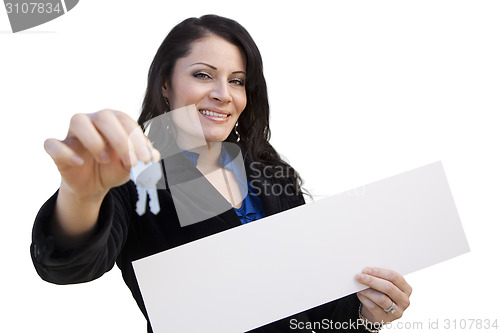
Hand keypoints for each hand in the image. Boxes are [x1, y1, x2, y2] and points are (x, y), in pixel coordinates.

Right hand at [44, 109, 159, 199]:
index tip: (145, 160)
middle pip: (104, 116)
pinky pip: (52, 143)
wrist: (94, 185)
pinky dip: (64, 152)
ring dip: (94, 140)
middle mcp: (93, 120)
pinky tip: (79, 162)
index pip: (126, 121)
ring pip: (78, 120)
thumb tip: (155, 155)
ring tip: (105, 159)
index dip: (138, 140)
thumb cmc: (115, 167)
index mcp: (114, 121)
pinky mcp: (57, 148)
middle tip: (130, 161)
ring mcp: (73, 133)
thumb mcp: (132, 165)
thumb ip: (144, 158)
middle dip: (120, 139)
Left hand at [356, 267, 411, 324]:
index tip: (366, 269)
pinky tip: (360, 294)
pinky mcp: (386, 319)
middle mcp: (404, 300)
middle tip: (359, 276)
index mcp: (406, 288)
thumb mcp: (384, 285)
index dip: (379, 272)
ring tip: (358, 285)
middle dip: (371, 280)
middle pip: (388, 287)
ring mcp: (397, 311)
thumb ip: (380, 278)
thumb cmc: (380, 293)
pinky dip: (365, 299)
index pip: (394, 277)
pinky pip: (374, 307)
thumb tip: (366, 271)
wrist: (376, 312)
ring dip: (367, 290)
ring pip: (381, 298)